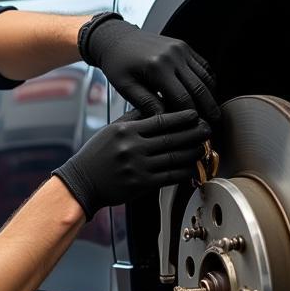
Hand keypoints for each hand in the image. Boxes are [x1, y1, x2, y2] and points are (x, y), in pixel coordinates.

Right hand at [52, 109, 211, 220]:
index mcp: (126, 131)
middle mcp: (133, 148)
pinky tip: (191, 167)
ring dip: (192, 152)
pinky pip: (170, 176)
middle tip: (207, 129)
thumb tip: (158, 105)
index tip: (195, 115)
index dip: (182, 117)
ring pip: (174, 157)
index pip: (161, 120)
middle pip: (172, 138)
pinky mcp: (141, 185)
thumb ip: (135, 119)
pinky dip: (184, 171)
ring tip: (202, 147)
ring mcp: (138, 167)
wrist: (82, 182)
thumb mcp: (112, 130)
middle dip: (194, 133)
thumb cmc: (97, 155)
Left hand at [82, 18, 219, 123]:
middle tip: (213, 126)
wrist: (117, 38)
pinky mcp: (184, 46)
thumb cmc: (118, 64)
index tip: (194, 129)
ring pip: (205, 77)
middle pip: (199, 88)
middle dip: (208, 109)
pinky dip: (208, 80)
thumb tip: (164, 120)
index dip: (190, 117)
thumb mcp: (125, 86)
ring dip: (211, 96)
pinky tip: (207, 94)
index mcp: (157, 68)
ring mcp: (181, 49)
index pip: (182, 99)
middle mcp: (173, 56)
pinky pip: (203, 65)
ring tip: (212, 113)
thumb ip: (145, 103)